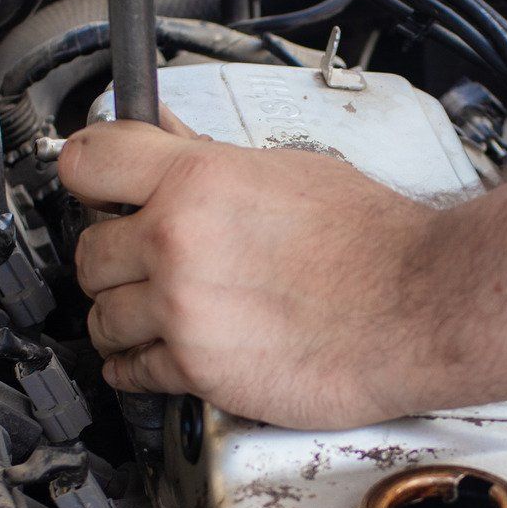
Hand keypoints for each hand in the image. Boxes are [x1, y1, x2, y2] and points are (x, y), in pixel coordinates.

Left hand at [57, 117, 457, 429]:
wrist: (420, 304)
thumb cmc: (372, 239)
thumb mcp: (288, 169)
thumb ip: (211, 158)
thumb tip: (166, 136)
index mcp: (197, 179)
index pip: (86, 162)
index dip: (87, 175)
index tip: (94, 189)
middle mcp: (177, 241)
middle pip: (86, 251)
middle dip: (111, 258)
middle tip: (138, 260)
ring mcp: (181, 308)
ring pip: (99, 318)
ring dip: (122, 316)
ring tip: (154, 311)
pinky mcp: (196, 368)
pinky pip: (129, 371)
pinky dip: (136, 367)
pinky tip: (154, 355)